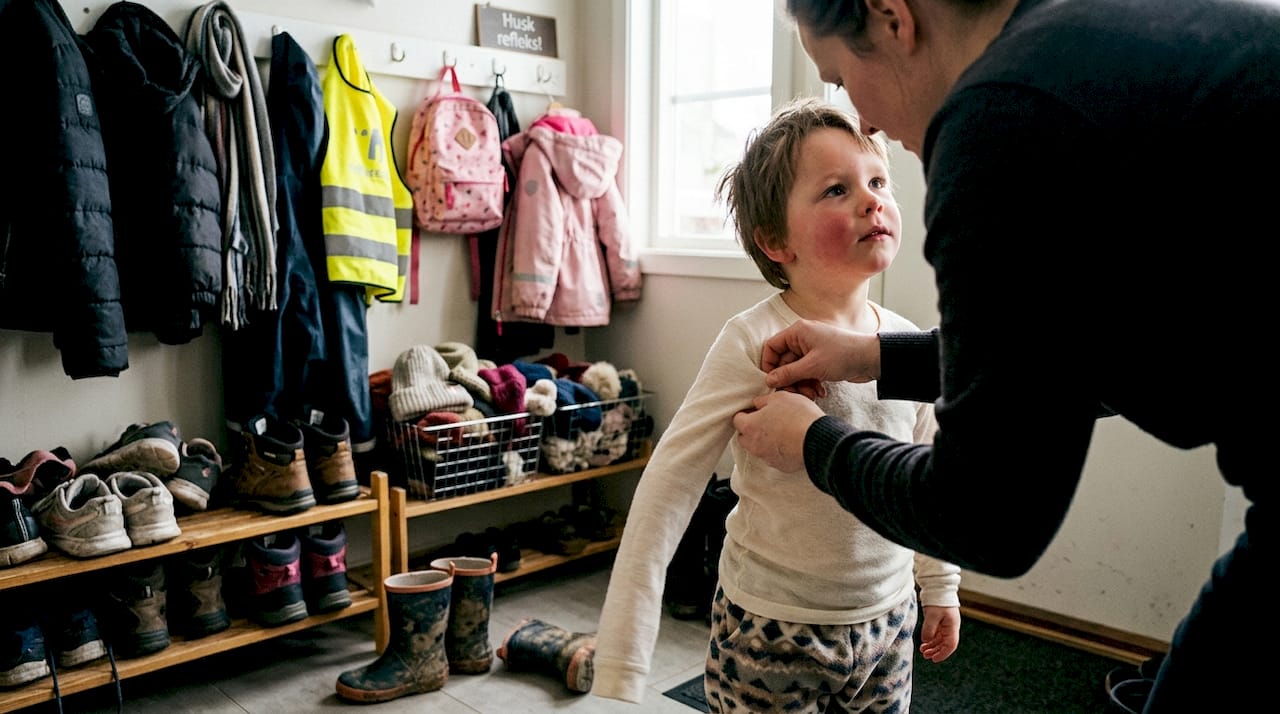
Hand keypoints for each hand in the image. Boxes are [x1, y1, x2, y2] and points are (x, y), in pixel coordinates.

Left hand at [732, 391, 823, 471]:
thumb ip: (763, 400)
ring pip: (759, 448)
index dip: (746, 413)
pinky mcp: (779, 466)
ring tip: (782, 431)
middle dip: (752, 429)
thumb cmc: (798, 416)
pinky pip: (774, 457)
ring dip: (765, 440)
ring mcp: (766, 457)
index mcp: (750, 426)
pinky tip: (790, 442)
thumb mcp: (780, 398)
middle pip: (745, 436)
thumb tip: (757, 404)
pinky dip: (778, 450)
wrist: (817, 439)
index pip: (737, 419)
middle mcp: (754, 444)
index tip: (756, 410)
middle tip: (767, 420)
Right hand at [760, 320, 880, 398]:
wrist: (871, 359)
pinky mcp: (820, 361)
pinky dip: (811, 384)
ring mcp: (812, 350)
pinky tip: (821, 392)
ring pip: (796, 371)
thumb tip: (768, 380)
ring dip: (801, 385)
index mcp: (798, 332)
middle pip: (784, 362)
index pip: (772, 347)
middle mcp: (803, 339)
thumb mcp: (812, 366)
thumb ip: (788, 373)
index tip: (772, 381)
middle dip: (789, 380)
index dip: (769, 364)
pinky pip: (807, 374)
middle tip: (795, 394)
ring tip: (812, 394)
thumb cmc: (842, 356)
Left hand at [918, 605, 960, 662]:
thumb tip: (926, 641)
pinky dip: (931, 640)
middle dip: (936, 651)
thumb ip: (929, 629)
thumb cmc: (938, 600)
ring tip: (923, 651)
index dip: (943, 654)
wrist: (938, 587)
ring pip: (940, 640)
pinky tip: (924, 643)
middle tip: (926, 656)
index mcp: (952, 626)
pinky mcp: (940, 621)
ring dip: (933, 647)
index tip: (934, 659)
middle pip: (946, 644)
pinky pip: (937, 634)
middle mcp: (951, 627)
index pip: (951, 645)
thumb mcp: (932, 615)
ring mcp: (946, 624)